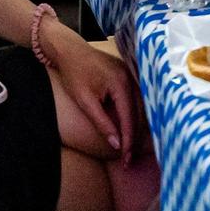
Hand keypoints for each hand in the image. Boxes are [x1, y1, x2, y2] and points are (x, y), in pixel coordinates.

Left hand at [40, 20, 136, 157]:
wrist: (70, 50)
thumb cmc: (74, 74)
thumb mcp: (85, 101)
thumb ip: (101, 123)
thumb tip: (116, 145)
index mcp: (121, 83)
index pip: (129, 118)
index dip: (128, 141)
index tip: (126, 159)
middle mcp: (131, 78)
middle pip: (138, 115)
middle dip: (133, 138)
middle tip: (128, 160)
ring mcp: (131, 75)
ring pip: (139, 108)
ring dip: (134, 129)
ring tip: (129, 149)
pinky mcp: (127, 76)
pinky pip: (135, 100)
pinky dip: (133, 116)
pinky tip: (129, 129)